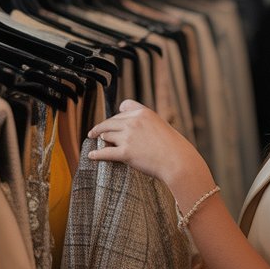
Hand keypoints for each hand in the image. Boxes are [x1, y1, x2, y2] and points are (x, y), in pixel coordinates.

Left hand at [87, 99, 202, 185]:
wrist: (178, 161)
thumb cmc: (173, 147)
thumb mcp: (161, 127)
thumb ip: (147, 124)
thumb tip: (131, 129)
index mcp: (144, 112)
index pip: (124, 107)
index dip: (117, 114)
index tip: (113, 120)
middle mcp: (134, 122)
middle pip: (110, 121)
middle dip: (101, 127)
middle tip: (94, 132)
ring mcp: (128, 137)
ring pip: (106, 135)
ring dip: (99, 138)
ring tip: (96, 141)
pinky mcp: (125, 153)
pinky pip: (105, 152)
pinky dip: (96, 155)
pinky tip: (91, 156)